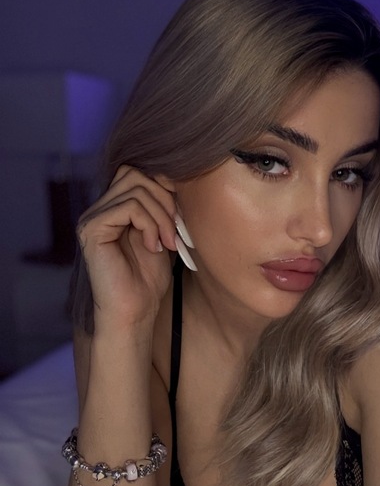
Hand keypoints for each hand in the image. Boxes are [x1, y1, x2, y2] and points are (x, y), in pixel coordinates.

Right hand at [77, 165, 177, 329]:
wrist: (134, 311)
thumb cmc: (148, 279)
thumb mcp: (162, 235)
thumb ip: (162, 208)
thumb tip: (177, 180)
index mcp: (114, 207)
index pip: (138, 173)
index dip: (165, 190)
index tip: (182, 219)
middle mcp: (99, 208)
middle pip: (136, 174)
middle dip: (165, 200)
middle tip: (176, 232)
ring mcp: (92, 218)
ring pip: (135, 189)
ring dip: (161, 216)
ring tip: (167, 243)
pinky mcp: (91, 229)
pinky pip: (128, 207)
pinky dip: (148, 224)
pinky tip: (153, 247)